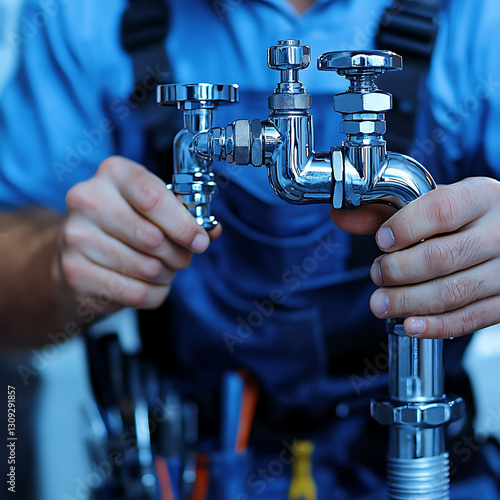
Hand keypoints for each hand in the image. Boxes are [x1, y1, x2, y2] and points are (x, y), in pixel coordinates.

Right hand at [60, 156, 220, 311]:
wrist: (77, 251)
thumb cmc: (125, 224)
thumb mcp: (153, 207)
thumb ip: (184, 216)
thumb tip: (212, 231)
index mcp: (114, 174)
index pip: (154, 199)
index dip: (184, 226)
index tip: (200, 242)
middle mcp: (88, 200)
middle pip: (153, 238)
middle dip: (178, 255)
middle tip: (180, 258)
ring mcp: (77, 237)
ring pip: (147, 268)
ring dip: (165, 275)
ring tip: (159, 269)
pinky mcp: (75, 272)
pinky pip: (135, 293)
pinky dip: (152, 293)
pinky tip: (146, 284)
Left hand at [332, 177, 499, 338]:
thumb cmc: (466, 216)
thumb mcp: (433, 202)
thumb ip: (387, 209)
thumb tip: (342, 216)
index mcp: (482, 197)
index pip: (441, 210)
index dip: (404, 228)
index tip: (382, 240)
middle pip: (442, 257)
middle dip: (397, 270)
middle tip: (376, 273)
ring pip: (454, 292)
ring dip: (408, 302)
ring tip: (381, 302)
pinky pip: (471, 318)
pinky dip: (436, 325)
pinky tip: (409, 324)